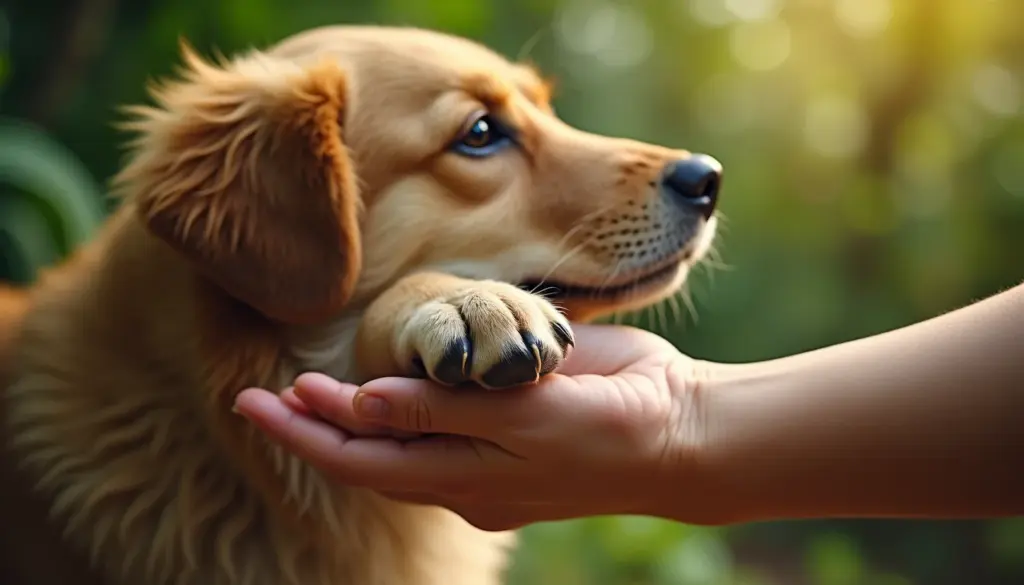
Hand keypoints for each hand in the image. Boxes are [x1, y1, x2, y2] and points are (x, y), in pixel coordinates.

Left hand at [233, 324, 728, 529]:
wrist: (682, 431)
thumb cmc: (611, 430)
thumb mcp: (528, 419)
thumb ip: (446, 410)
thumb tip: (361, 407)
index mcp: (464, 481)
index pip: (362, 462)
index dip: (305, 435)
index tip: (253, 403)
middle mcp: (465, 471)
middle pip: (371, 454)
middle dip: (313, 425)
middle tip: (257, 392)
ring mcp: (487, 447)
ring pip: (401, 436)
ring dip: (352, 410)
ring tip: (306, 381)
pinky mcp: (510, 416)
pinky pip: (441, 411)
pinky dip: (402, 394)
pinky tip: (388, 369)